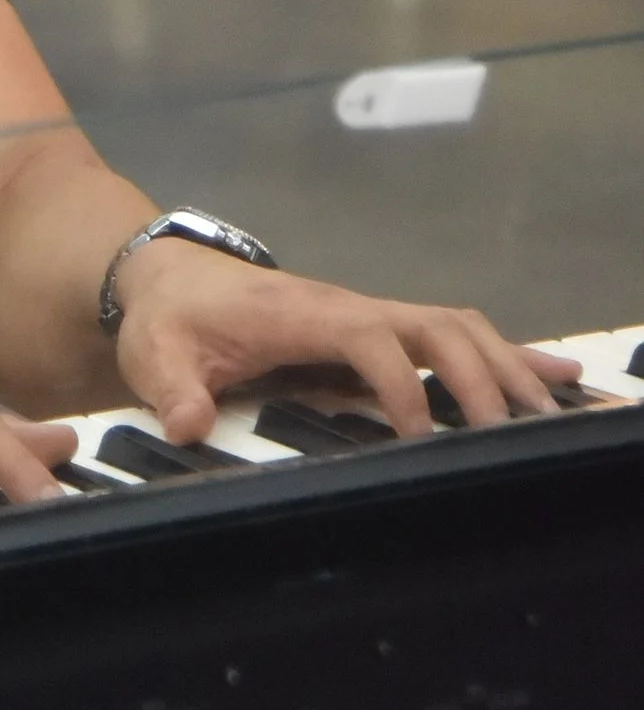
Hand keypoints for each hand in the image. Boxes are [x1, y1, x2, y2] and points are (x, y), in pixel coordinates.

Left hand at [111, 236, 584, 442]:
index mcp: (301, 314)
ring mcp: (367, 315)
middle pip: (434, 326)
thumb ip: (173, 388)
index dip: (399, 384)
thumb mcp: (157, 354)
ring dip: (503, 363)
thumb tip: (187, 423)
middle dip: (477, 375)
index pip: (369, 338)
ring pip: (454, 327)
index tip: (419, 435)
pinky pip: (448, 335)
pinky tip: (548, 378)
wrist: (166, 275)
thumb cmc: (171, 317)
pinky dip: (501, 355)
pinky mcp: (376, 329)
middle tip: (511, 432)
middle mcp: (346, 308)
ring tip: (551, 410)